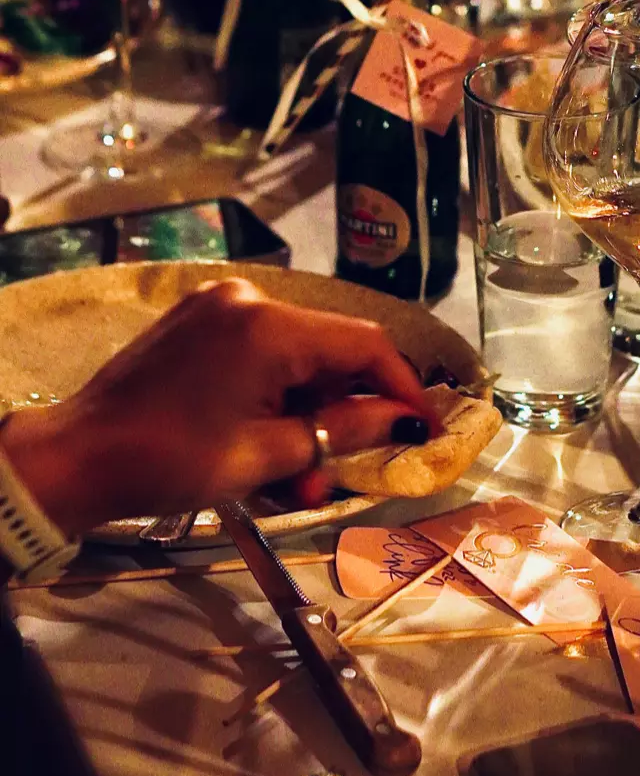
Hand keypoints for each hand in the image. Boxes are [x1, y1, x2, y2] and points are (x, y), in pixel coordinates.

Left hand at [0, 277, 443, 534]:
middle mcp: (249, 300)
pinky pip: (263, 352)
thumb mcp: (263, 455)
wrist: (76, 457)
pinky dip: (278, 395)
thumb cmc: (168, 461)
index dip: (403, 387)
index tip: (426, 428)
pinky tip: (272, 441)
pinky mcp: (200, 321)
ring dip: (310, 413)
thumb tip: (402, 422)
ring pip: (297, 355)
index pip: (363, 345)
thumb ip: (339, 432)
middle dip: (348, 411)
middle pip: (330, 348)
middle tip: (351, 468)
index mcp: (268, 327)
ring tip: (300, 475)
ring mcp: (221, 306)